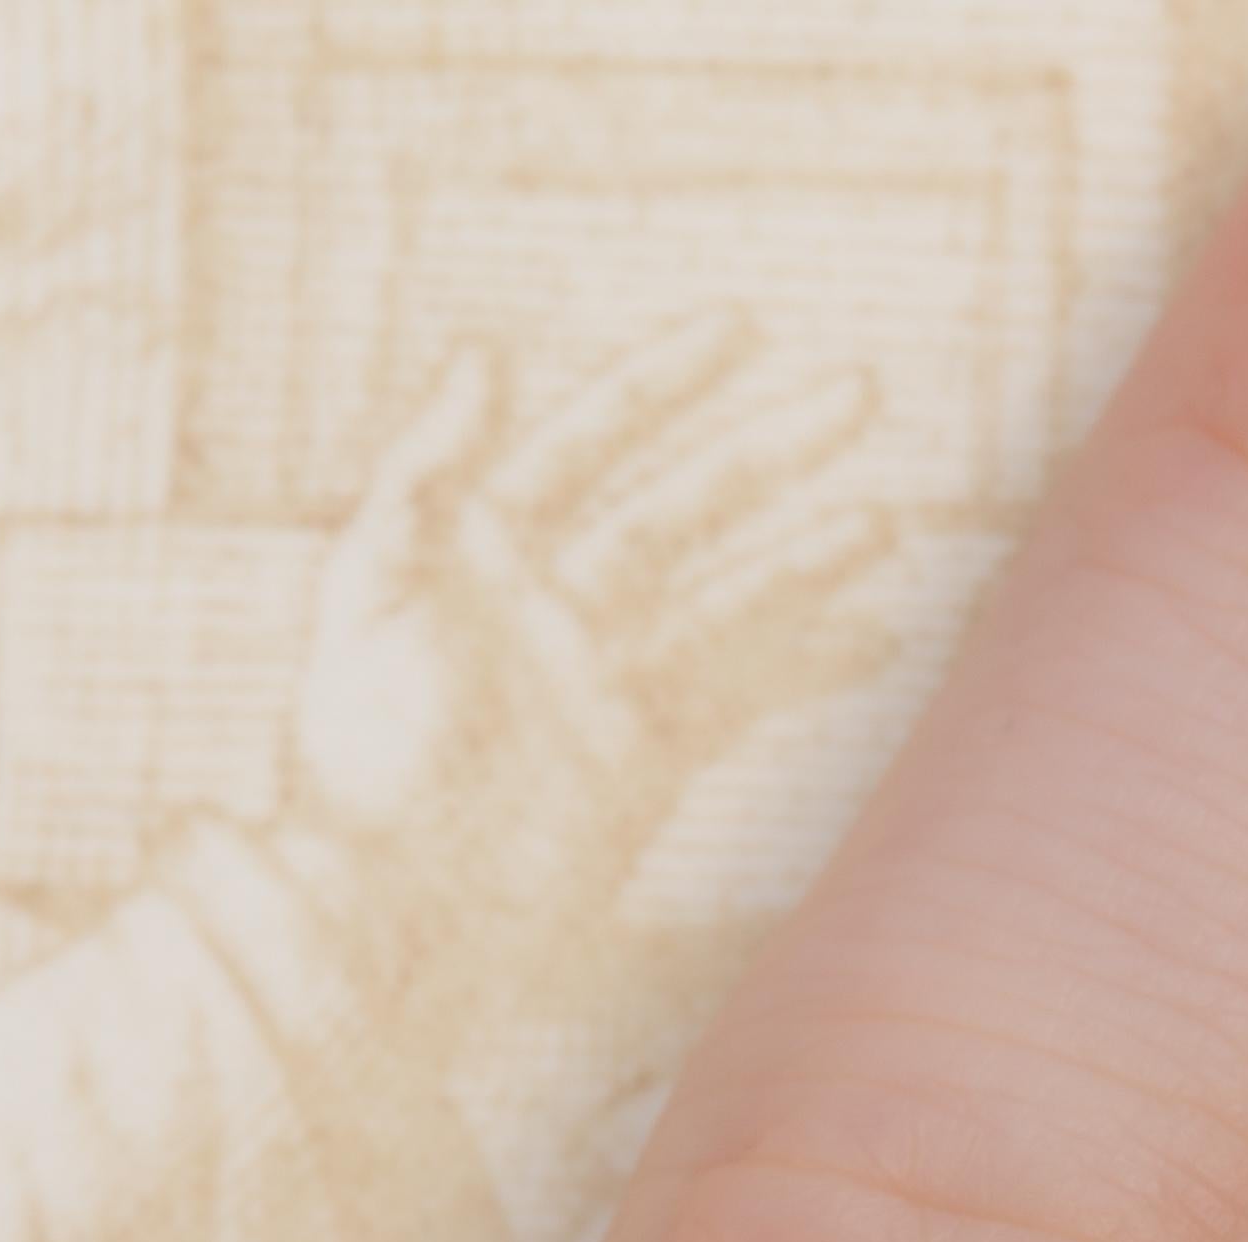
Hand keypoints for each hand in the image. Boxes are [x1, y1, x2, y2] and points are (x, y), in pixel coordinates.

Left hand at [280, 317, 896, 960]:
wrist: (391, 907)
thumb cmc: (361, 754)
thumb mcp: (368, 593)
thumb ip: (422, 474)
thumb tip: (483, 354)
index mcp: (487, 550)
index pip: (590, 442)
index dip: (661, 383)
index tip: (740, 328)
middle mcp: (559, 606)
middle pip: (684, 505)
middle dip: (769, 451)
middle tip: (858, 393)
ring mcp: (609, 681)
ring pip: (729, 596)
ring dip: (806, 557)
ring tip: (886, 522)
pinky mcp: (645, 758)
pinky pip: (742, 696)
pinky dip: (808, 668)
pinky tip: (873, 639)